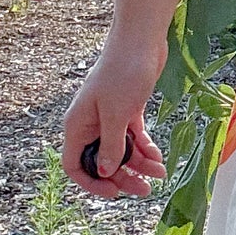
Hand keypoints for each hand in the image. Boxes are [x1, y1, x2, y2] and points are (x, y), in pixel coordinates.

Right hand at [62, 31, 170, 199]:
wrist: (141, 41)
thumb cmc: (123, 73)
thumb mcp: (117, 115)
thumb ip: (111, 146)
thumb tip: (105, 171)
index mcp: (78, 126)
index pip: (75, 165)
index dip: (91, 182)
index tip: (113, 193)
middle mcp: (91, 124)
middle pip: (102, 161)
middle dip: (122, 176)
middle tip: (145, 190)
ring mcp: (110, 117)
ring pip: (121, 150)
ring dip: (140, 163)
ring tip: (161, 173)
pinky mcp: (128, 109)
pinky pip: (134, 137)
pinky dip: (145, 147)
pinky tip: (159, 157)